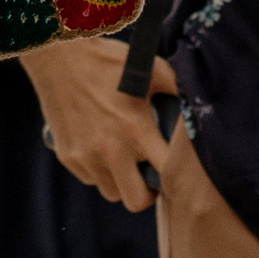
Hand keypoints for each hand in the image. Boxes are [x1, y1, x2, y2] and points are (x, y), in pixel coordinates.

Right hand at [23, 33, 175, 211]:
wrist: (59, 56)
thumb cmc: (110, 61)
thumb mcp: (152, 69)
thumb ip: (178, 90)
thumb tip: (199, 106)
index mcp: (136, 129)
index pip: (165, 174)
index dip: (174, 175)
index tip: (173, 166)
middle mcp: (110, 149)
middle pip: (135, 201)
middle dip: (146, 192)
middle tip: (149, 175)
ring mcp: (86, 155)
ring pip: (111, 192)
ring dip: (121, 181)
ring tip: (126, 160)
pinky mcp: (67, 156)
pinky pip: (89, 178)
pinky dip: (98, 171)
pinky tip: (102, 149)